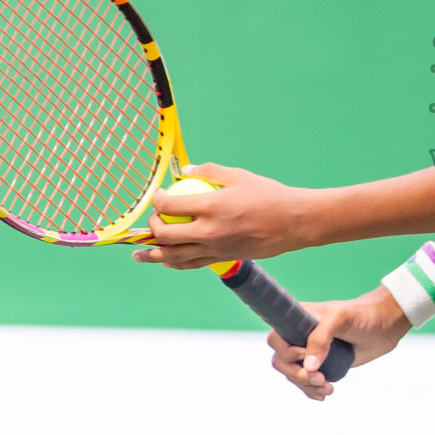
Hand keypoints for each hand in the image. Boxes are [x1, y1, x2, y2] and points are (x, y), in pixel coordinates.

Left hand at [131, 162, 319, 268]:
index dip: (157, 200)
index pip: (170, 206)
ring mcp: (216, 248)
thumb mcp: (240, 176)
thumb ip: (211, 171)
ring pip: (174, 256)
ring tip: (139, 255)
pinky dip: (176, 263)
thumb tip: (187, 170)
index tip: (157, 196)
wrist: (294, 222)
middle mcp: (210, 231)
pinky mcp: (223, 258)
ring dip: (153, 255)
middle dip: (151, 228)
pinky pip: (192, 264)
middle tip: (151, 220)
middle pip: (166, 235)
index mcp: (212, 207)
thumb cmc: (270, 196)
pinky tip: (168, 261)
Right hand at [270, 287, 411, 400]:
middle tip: (319, 378)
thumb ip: (321, 338)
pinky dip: (311, 391)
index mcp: (299, 319)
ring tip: (328, 387)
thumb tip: (308, 366)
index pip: (276, 339)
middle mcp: (300, 336)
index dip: (284, 351)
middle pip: (281, 362)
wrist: (385, 326)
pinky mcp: (322, 366)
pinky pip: (306, 383)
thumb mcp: (340, 318)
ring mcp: (310, 353)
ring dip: (306, 385)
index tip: (303, 355)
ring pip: (293, 375)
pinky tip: (324, 394)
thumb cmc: (362, 315)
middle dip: (297, 374)